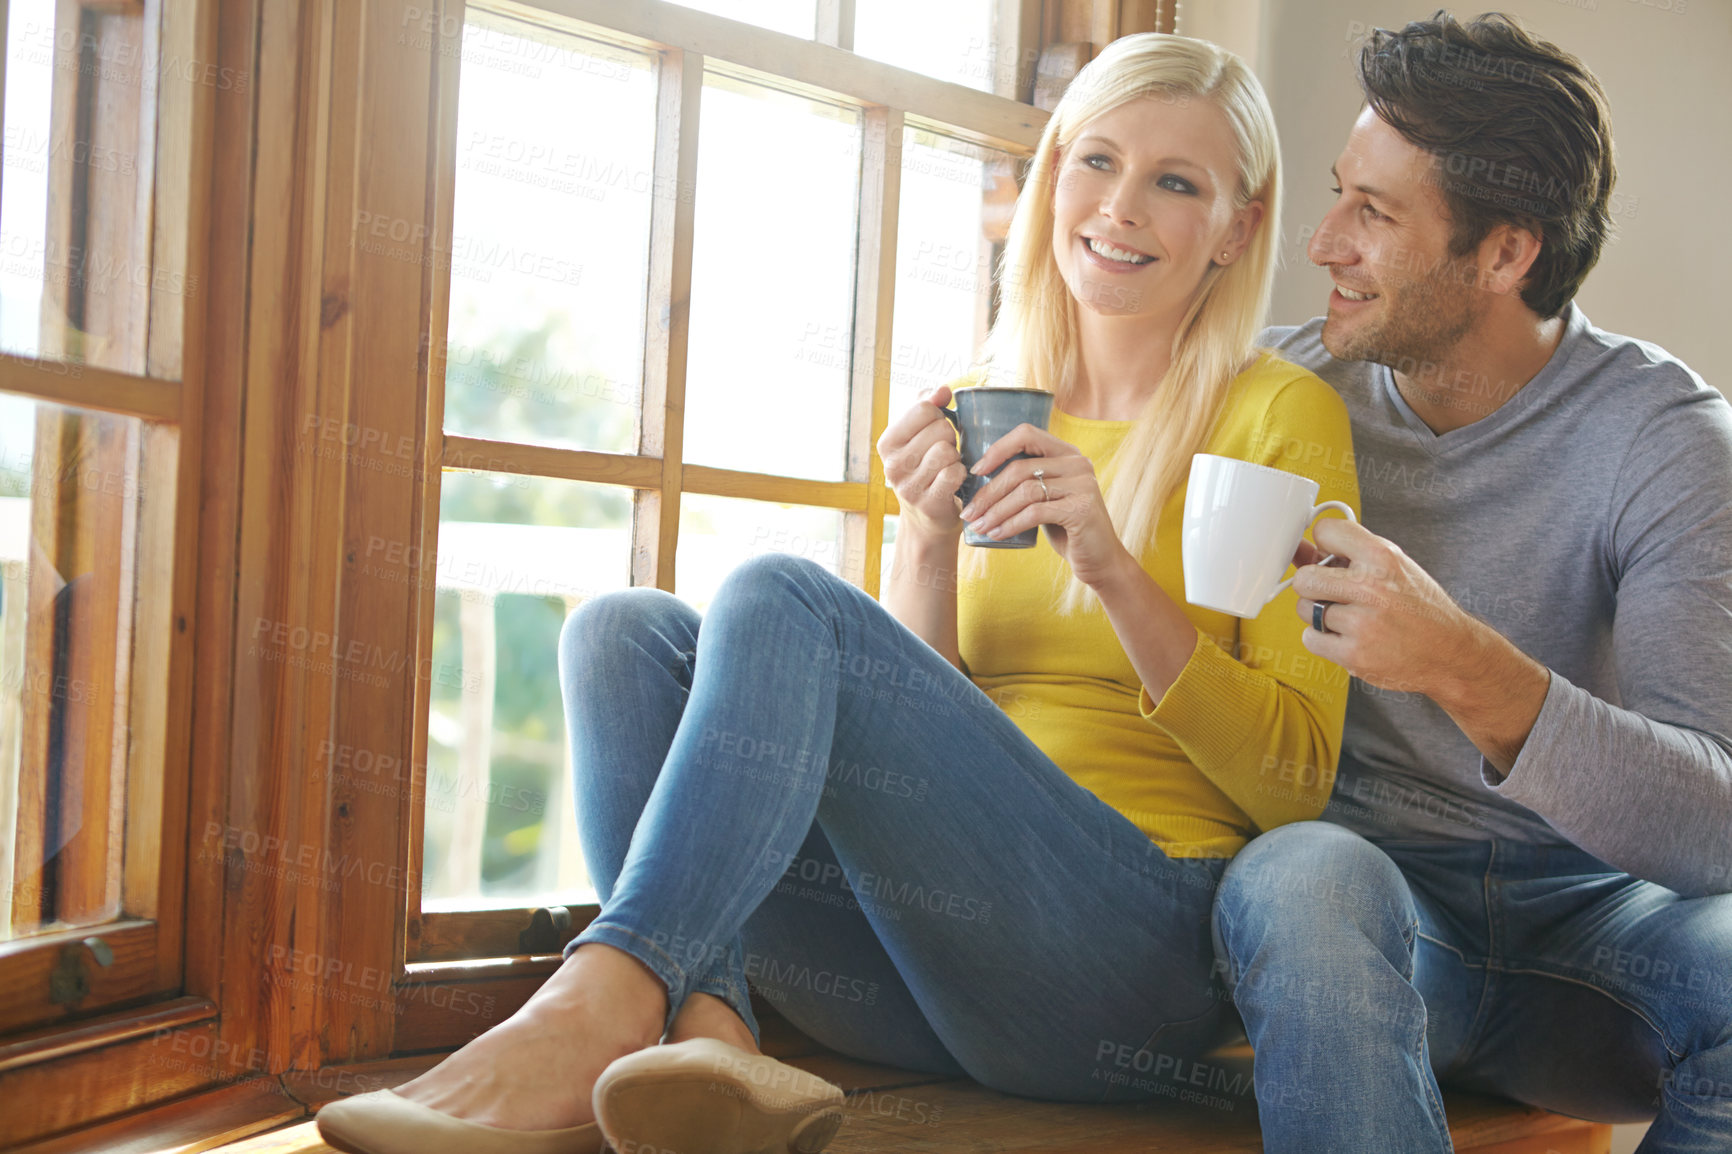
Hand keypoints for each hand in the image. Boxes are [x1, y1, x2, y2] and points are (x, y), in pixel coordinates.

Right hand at [877, 386, 967, 537]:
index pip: (923, 408)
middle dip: (950, 438)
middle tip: (943, 453)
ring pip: (947, 451)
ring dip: (956, 457)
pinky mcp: (928, 503)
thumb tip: (942, 390)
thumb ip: (927, 405)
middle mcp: (893, 465)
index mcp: (887, 443)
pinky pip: (954, 473)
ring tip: (948, 466)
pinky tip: (954, 481)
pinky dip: (960, 474)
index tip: (935, 432)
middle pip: (940, 429)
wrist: (925, 518)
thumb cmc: (925, 468)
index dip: (939, 416)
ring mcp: (909, 487)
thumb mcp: (918, 436)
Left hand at [959, 424, 1131, 587]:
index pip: (1027, 434)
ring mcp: (1083, 484)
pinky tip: (997, 535)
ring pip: (1025, 492)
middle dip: (988, 492)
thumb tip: (978, 477)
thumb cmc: (1066, 528)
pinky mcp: (1081, 509)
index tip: (976, 472)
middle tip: (969, 512)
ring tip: (979, 527)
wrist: (1099, 559)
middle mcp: (1078, 463)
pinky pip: (1035, 513)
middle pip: (1020, 468)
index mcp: (1067, 453)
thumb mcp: (1047, 498)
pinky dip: (1011, 525)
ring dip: (996, 512)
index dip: (997, 449)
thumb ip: (1027, 481)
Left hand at [1291, 517, 1486, 696]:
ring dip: (1319, 614)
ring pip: (1304, 609)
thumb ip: (1346, 554)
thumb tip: (1299, 550)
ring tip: (1350, 617)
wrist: (1449, 652)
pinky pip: (1310, 638)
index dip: (1324, 545)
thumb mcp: (1393, 567)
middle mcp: (1372, 587)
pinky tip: (1349, 637)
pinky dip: (1324, 640)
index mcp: (1383, 557)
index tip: (1331, 557)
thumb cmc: (1418, 606)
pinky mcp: (1354, 654)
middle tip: (1334, 593)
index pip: (1325, 530)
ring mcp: (1361, 623)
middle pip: (1304, 578)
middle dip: (1314, 586)